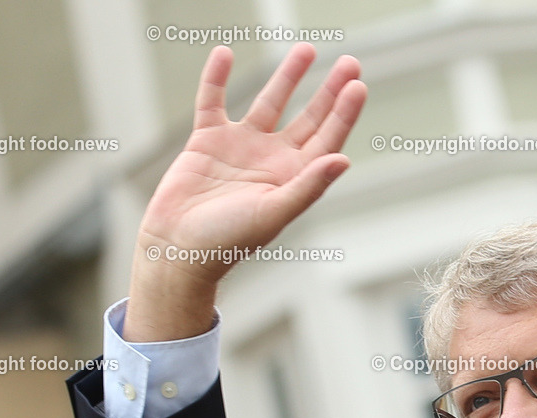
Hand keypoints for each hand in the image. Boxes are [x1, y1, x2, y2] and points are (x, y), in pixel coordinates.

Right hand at [125, 43, 366, 341]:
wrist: (178, 249)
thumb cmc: (228, 241)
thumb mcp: (273, 212)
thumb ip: (308, 186)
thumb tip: (344, 160)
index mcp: (293, 179)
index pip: (327, 139)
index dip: (344, 113)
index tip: (358, 85)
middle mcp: (272, 160)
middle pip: (308, 117)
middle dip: (328, 91)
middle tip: (350, 62)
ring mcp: (241, 148)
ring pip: (268, 103)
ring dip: (287, 76)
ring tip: (306, 49)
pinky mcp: (207, 141)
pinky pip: (212, 102)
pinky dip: (215, 78)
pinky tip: (223, 53)